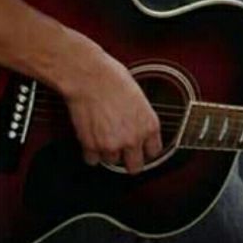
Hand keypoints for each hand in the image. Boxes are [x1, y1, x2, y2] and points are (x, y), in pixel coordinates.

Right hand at [56, 28, 161, 174]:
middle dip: (129, 159)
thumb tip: (137, 125)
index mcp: (149, 125)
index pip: (154, 152)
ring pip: (112, 161)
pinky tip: (91, 134)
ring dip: (107, 150)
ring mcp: (112, 145)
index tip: (141, 146)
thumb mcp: (138, 96)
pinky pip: (93, 159)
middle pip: (135, 167)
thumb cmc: (112, 77)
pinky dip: (91, 150)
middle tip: (122, 147)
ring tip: (102, 130)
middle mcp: (133, 139)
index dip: (145, 148)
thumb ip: (140, 117)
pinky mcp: (92, 147)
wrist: (88, 76)